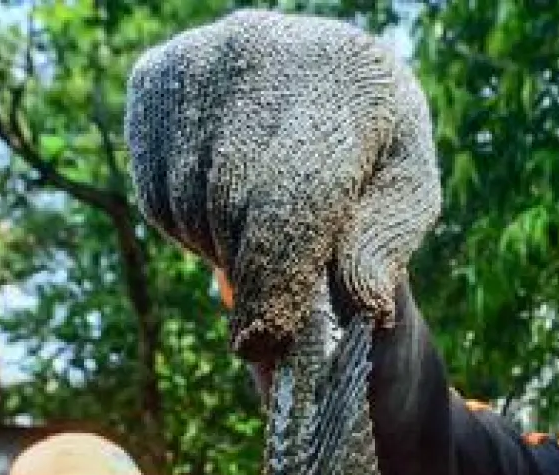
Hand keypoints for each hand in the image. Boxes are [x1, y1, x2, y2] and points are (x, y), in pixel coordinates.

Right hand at [125, 10, 441, 360]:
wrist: (325, 88)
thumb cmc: (373, 162)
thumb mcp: (404, 202)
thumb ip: (384, 249)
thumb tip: (363, 306)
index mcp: (351, 79)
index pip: (297, 194)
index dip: (276, 275)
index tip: (263, 342)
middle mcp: (267, 49)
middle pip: (232, 200)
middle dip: (251, 275)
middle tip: (270, 320)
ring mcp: (202, 57)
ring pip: (188, 201)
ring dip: (222, 251)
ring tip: (263, 240)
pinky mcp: (156, 75)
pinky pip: (154, 190)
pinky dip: (187, 226)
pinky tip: (227, 209)